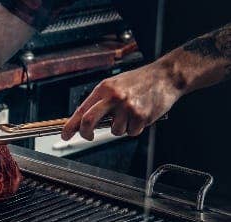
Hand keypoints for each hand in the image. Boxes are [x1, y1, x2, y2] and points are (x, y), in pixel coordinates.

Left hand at [61, 63, 182, 140]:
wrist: (166, 76)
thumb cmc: (139, 81)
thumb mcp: (115, 85)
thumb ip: (100, 101)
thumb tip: (84, 120)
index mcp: (104, 89)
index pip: (82, 110)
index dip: (71, 125)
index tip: (65, 135)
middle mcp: (114, 97)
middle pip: (89, 122)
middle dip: (85, 133)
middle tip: (88, 136)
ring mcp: (127, 107)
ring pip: (114, 131)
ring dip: (121, 128)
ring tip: (130, 114)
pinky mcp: (141, 116)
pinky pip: (131, 132)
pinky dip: (135, 128)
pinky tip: (140, 115)